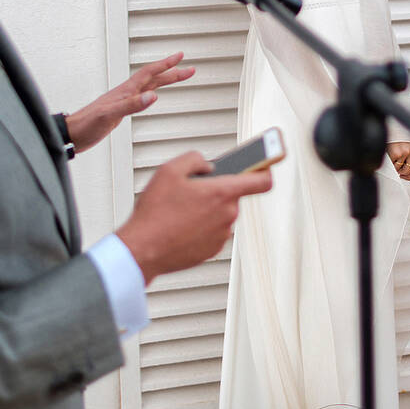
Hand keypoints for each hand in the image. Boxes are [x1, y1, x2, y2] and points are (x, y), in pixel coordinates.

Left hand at [65, 52, 194, 152]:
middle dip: (172, 72)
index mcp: (125, 91)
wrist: (72, 134)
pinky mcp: (120, 110)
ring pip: (149, 86)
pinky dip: (152, 94)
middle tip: (190, 69)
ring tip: (179, 77)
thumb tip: (153, 96)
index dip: (165, 64)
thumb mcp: (110, 115)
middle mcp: (126, 93)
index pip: (149, 73)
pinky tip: (153, 96)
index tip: (180, 56)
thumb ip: (131, 105)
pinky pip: (141, 97)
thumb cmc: (86, 125)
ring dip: (165, 81)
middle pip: (153, 78)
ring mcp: (123, 101)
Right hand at [115, 152, 272, 284]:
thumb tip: (207, 165)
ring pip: (220, 214)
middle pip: (232, 195)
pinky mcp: (212, 250)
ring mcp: (221, 235)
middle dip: (215, 190)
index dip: (266, 169)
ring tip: (180, 210)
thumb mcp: (169, 170)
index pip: (262, 180)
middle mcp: (228, 215)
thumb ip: (194, 158)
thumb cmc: (155, 212)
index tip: (266, 163)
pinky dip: (200, 226)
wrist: (143, 250)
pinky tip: (179, 225)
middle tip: (191, 190)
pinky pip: (212, 231)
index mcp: (222, 193)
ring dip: (206, 209)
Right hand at [388, 141, 409, 182]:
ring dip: (396, 169)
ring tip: (393, 163)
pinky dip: (391, 165)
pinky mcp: (396, 153)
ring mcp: (405, 152)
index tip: (407, 177)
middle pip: (409, 171)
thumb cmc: (397, 137)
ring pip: (401, 170)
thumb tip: (407, 172)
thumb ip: (409, 157)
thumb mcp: (407, 146)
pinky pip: (394, 166)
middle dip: (402, 174)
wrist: (390, 127)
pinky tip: (390, 159)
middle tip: (398, 171)